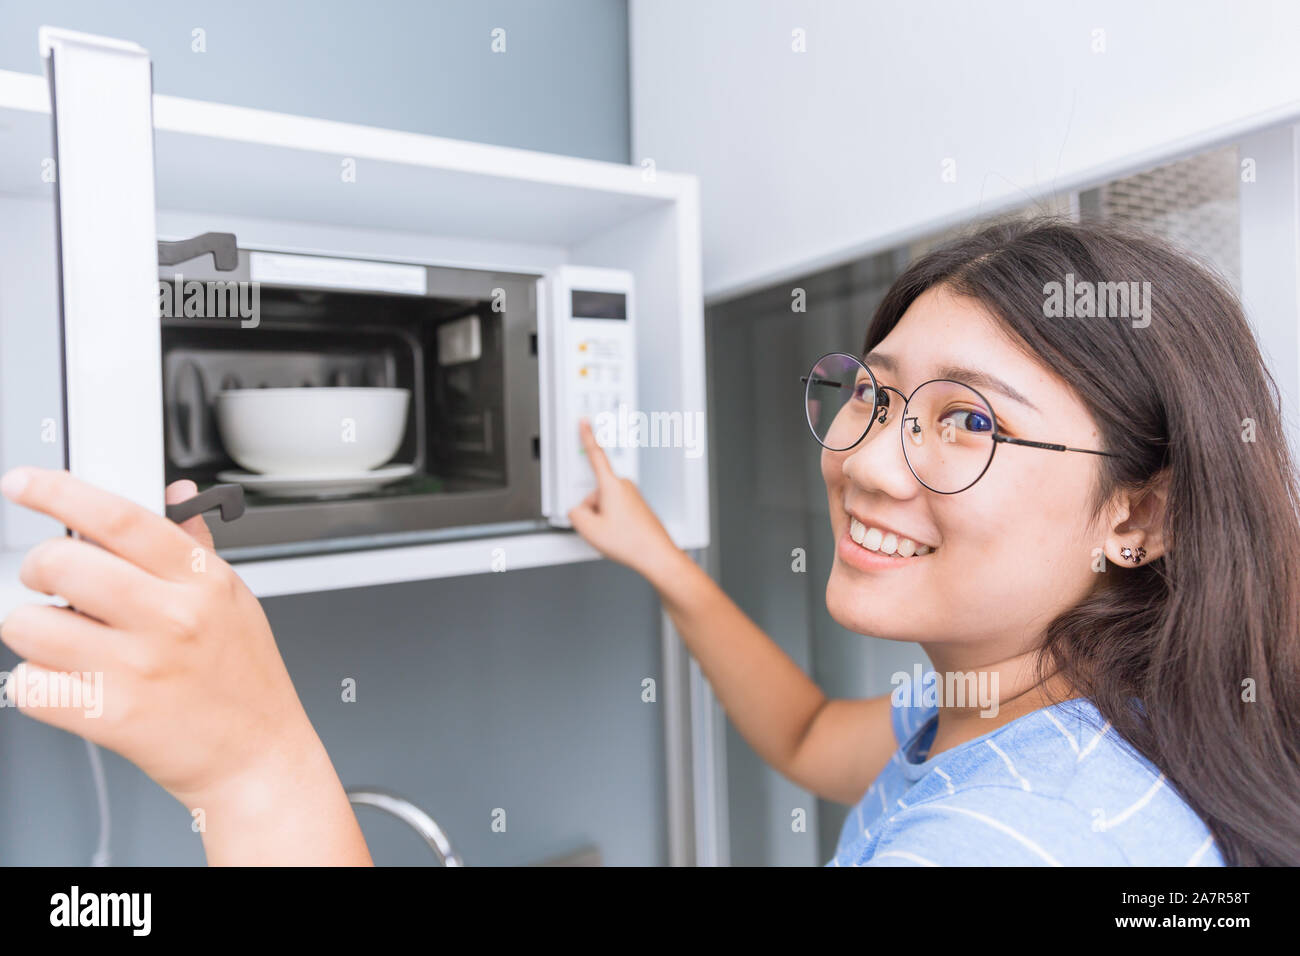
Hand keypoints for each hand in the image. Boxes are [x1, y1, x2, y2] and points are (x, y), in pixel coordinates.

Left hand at [0, 468, 317, 811]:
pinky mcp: (112, 716)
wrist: (258, 757)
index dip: (59, 491)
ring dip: (32, 632)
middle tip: (52, 584)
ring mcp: (139, 667)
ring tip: (64, 642)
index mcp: (200, 581)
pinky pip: (29, 686)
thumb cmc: (246, 680)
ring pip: (30, 626)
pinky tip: (68, 684)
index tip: (24, 484)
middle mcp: (171, 617)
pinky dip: (35, 685)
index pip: (119, 517)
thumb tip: (177, 494)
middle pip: (62, 564)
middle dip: (39, 570)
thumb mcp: (233, 601)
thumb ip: (196, 546)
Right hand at [566, 419, 682, 578]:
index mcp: (612, 486)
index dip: (587, 436)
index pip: (595, 455)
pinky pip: (616, 512)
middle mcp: (625, 487)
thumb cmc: (631, 542)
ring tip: (615, 535)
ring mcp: (633, 497)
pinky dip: (614, 523)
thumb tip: (577, 511)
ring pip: (605, 504)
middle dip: (592, 509)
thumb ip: (575, 514)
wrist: (656, 555)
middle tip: (602, 528)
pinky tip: (621, 536)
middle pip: (594, 492)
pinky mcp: (638, 508)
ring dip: (604, 518)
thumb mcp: (589, 529)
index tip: (584, 422)